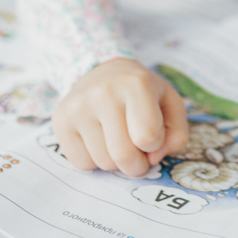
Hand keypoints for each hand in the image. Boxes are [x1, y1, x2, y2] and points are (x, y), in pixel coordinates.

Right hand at [51, 58, 187, 175]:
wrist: (104, 72)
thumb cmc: (141, 93)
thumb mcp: (169, 104)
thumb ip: (176, 134)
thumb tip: (153, 158)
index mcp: (136, 84)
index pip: (148, 137)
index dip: (154, 146)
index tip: (152, 137)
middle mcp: (103, 92)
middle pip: (123, 155)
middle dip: (136, 165)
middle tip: (138, 155)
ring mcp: (78, 106)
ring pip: (103, 162)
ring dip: (115, 162)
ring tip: (117, 140)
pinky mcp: (61, 120)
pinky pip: (81, 163)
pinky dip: (94, 161)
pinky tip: (98, 140)